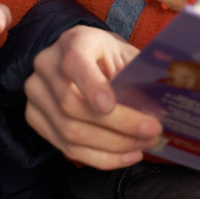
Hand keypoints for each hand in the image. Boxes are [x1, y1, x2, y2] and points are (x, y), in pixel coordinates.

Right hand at [24, 25, 162, 169]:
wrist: (85, 59)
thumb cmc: (111, 57)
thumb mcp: (127, 55)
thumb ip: (140, 74)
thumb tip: (164, 102)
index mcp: (73, 41)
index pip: (75, 62)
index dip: (91, 85)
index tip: (110, 106)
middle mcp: (47, 64)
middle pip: (72, 104)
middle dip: (117, 124)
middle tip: (151, 131)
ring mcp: (36, 93)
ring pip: (68, 131)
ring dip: (112, 145)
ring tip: (143, 145)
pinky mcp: (35, 119)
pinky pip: (66, 148)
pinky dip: (100, 157)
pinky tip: (127, 155)